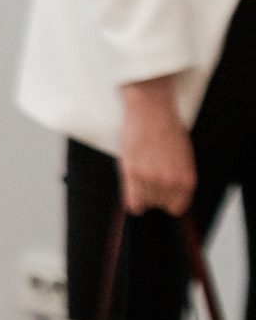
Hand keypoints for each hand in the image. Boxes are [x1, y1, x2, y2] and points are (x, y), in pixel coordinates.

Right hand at [119, 76, 196, 215]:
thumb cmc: (167, 129)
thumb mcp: (182, 157)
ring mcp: (150, 178)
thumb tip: (171, 191)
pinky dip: (132, 201)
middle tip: (149, 180)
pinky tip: (132, 193)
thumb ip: (178, 177)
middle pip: (159, 204)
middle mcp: (170, 182)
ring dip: (142, 193)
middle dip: (154, 195)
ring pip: (145, 202)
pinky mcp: (132, 172)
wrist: (151, 112)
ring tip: (140, 177)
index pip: (177, 207)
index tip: (162, 196)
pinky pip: (132, 201)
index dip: (168, 201)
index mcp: (186, 180)